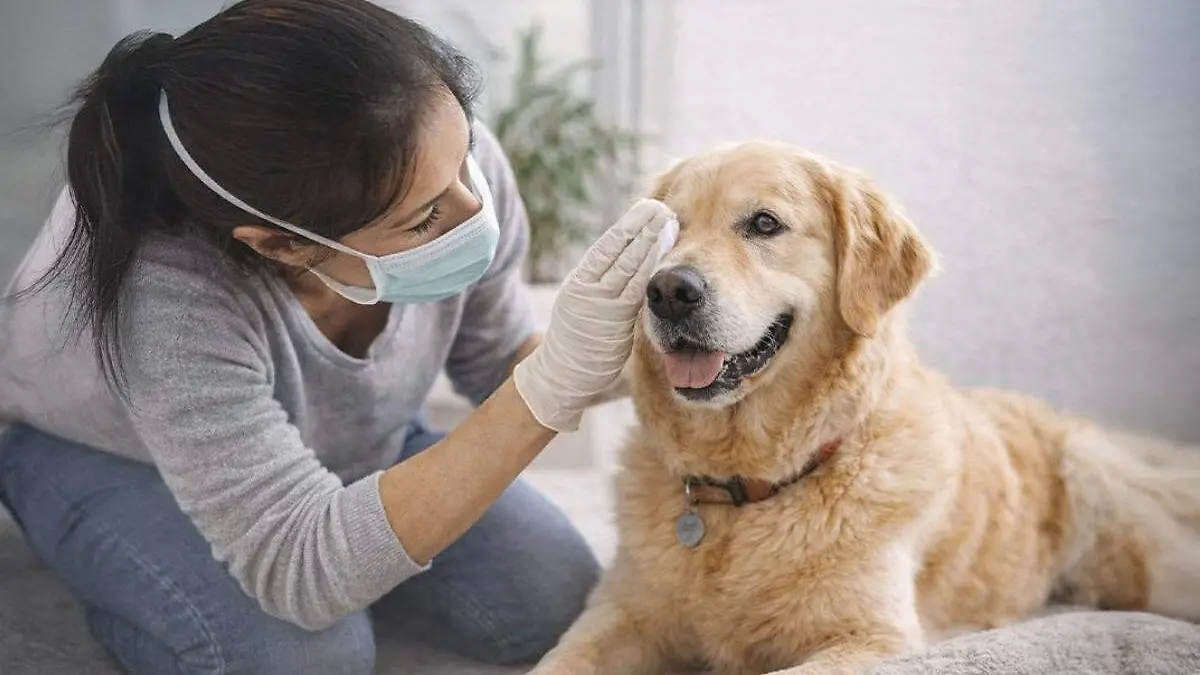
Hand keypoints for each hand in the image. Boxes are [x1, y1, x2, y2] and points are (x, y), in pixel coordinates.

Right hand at [514, 199, 677, 431]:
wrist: (561, 377)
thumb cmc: (577, 343)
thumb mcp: (583, 306)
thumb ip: (603, 285)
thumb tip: (630, 261)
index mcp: (579, 281)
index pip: (607, 245)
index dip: (628, 225)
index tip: (647, 207)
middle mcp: (586, 288)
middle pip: (618, 250)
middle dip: (642, 227)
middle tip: (663, 206)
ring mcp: (599, 304)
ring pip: (628, 267)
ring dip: (650, 243)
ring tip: (669, 223)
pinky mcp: (612, 322)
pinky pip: (635, 293)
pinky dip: (650, 273)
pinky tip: (666, 262)